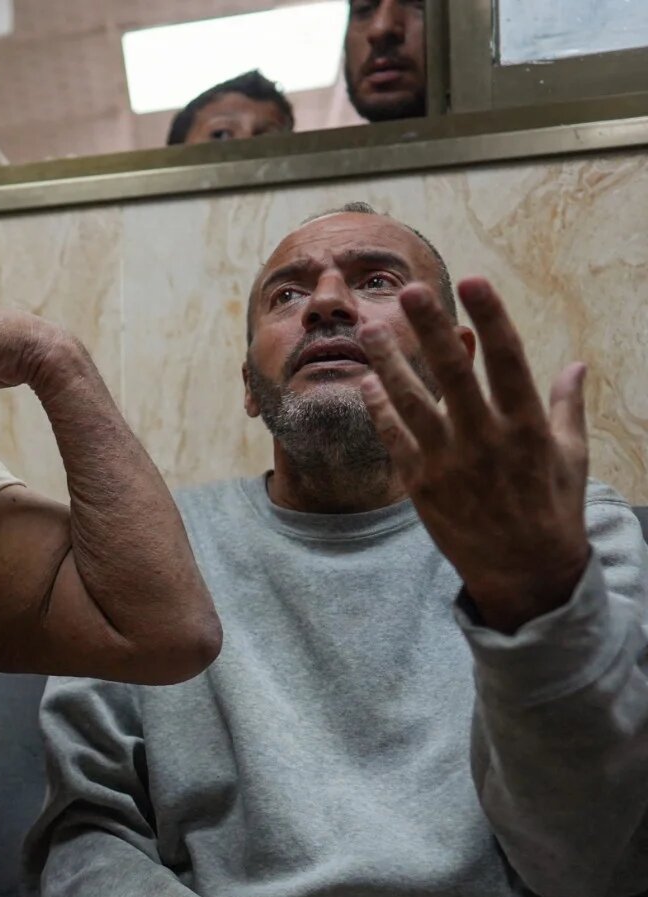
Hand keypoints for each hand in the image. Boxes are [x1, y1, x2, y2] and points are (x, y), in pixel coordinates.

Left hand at [359, 279, 590, 630]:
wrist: (524, 569)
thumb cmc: (552, 506)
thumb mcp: (570, 455)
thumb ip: (567, 407)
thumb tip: (577, 364)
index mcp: (528, 426)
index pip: (508, 360)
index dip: (491, 318)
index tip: (475, 281)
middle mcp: (486, 439)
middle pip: (454, 373)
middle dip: (431, 328)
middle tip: (409, 290)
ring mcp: (449, 462)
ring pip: (412, 401)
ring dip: (388, 361)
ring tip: (367, 328)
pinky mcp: (421, 483)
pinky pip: (394, 438)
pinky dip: (379, 408)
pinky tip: (366, 380)